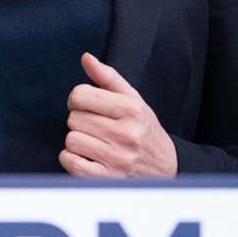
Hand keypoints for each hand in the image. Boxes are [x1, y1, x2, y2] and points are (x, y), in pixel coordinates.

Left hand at [59, 52, 177, 177]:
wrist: (166, 167)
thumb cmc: (144, 129)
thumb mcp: (133, 99)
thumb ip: (108, 77)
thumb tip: (86, 58)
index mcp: (131, 110)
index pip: (80, 95)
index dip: (78, 99)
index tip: (86, 106)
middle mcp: (126, 134)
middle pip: (73, 118)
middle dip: (80, 120)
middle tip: (95, 127)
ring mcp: (117, 159)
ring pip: (71, 140)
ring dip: (77, 141)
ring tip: (94, 142)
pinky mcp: (108, 178)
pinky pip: (71, 162)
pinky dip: (72, 159)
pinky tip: (87, 157)